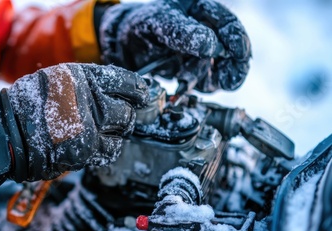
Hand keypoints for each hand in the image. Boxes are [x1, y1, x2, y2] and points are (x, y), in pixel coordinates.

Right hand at [5, 63, 148, 180]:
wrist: (5, 130)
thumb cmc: (28, 104)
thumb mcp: (58, 79)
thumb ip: (88, 83)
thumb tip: (119, 91)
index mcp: (83, 77)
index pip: (126, 82)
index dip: (138, 90)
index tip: (142, 94)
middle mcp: (90, 100)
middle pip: (127, 110)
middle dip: (125, 114)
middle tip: (117, 116)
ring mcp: (89, 127)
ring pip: (122, 131)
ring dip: (116, 132)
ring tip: (99, 130)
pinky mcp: (86, 150)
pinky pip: (109, 149)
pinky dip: (106, 147)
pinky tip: (94, 142)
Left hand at [99, 0, 250, 91]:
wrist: (123, 43)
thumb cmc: (141, 24)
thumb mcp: (159, 22)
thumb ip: (184, 32)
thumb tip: (213, 46)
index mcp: (202, 11)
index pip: (228, 25)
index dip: (238, 40)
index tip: (240, 55)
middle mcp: (207, 32)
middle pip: (232, 51)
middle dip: (232, 68)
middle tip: (229, 82)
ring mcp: (201, 53)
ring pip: (218, 70)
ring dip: (207, 79)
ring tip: (185, 79)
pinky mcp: (192, 70)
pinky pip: (202, 82)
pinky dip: (195, 87)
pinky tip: (182, 87)